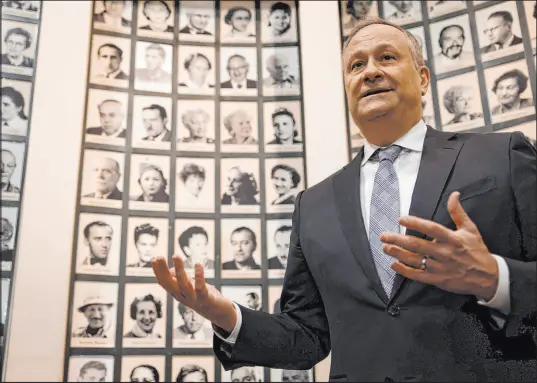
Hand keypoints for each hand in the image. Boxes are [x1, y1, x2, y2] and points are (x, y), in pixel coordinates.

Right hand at [152, 255, 236, 331]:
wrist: (221, 315)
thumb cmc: (205, 298)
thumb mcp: (191, 287)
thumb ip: (181, 280)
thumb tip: (171, 270)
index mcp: (179, 294)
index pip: (165, 283)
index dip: (158, 272)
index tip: (154, 259)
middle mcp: (184, 298)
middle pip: (170, 284)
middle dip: (163, 270)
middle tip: (159, 257)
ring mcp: (194, 300)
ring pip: (183, 284)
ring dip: (179, 269)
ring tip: (176, 256)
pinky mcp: (206, 300)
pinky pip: (200, 288)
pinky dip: (199, 276)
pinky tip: (198, 264)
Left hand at [380, 192, 498, 300]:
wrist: (489, 277)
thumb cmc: (477, 250)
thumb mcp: (470, 229)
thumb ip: (458, 212)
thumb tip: (454, 194)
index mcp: (453, 239)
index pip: (432, 228)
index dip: (415, 223)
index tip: (401, 219)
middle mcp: (445, 253)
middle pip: (418, 245)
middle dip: (398, 240)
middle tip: (383, 235)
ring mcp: (441, 268)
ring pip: (415, 260)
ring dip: (398, 254)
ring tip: (385, 248)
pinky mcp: (439, 280)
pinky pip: (418, 276)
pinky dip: (405, 271)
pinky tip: (394, 265)